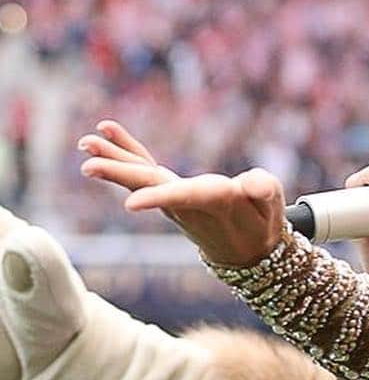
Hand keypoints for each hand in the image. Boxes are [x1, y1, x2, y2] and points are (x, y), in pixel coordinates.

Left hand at [78, 121, 284, 266]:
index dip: (160, 198)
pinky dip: (128, 150)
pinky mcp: (172, 190)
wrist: (246, 248)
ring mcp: (175, 198)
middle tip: (88, 165)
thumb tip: (253, 184)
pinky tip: (107, 131)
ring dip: (113, 159)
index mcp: (216, 203)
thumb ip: (265, 191)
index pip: (186, 198)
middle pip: (151, 185)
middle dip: (121, 174)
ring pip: (141, 176)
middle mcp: (187, 203)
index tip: (130, 203)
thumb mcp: (273, 206)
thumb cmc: (263, 220)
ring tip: (85, 142)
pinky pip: (146, 167)